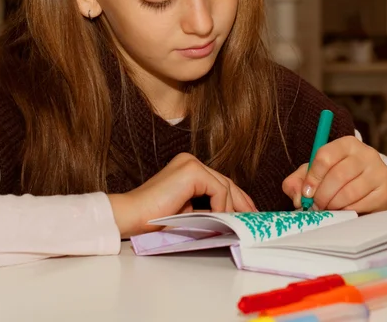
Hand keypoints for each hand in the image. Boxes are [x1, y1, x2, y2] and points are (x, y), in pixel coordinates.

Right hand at [108, 153, 256, 237]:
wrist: (132, 216)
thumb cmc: (153, 218)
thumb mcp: (188, 212)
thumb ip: (207, 209)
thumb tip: (232, 218)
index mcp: (187, 168)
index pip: (219, 182)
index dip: (237, 199)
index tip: (248, 215)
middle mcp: (190, 161)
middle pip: (226, 182)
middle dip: (242, 203)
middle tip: (254, 220)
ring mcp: (191, 163)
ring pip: (224, 186)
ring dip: (230, 209)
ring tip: (236, 225)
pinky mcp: (192, 170)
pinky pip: (218, 189)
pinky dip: (221, 206)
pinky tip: (218, 219)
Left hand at [282, 136, 386, 212]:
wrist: (367, 190)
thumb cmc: (336, 178)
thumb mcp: (315, 174)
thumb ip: (298, 181)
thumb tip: (297, 196)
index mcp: (346, 143)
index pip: (325, 156)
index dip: (312, 177)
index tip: (306, 192)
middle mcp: (366, 154)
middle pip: (338, 175)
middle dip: (322, 194)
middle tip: (316, 205)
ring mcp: (378, 172)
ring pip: (349, 192)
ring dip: (333, 204)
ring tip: (328, 207)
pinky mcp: (384, 192)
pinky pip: (361, 205)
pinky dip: (346, 211)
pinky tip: (342, 210)